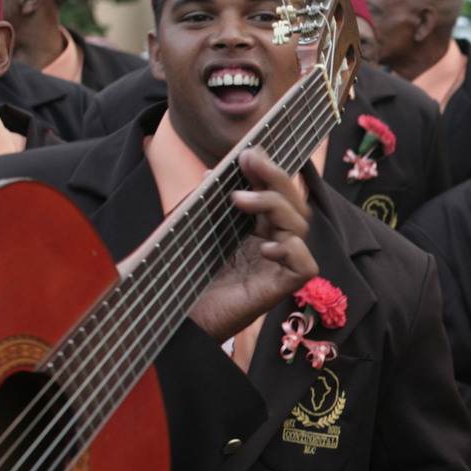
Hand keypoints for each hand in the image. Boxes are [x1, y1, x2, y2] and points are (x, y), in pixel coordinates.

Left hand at [189, 149, 317, 344]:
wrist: (165, 317)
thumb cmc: (174, 278)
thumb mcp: (188, 232)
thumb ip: (202, 203)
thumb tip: (211, 171)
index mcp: (252, 233)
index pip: (276, 196)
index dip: (269, 173)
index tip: (250, 153)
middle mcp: (268, 248)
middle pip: (294, 206)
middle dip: (276, 178)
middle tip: (251, 162)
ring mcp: (274, 269)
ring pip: (301, 228)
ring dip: (277, 206)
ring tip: (242, 200)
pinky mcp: (276, 291)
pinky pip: (305, 266)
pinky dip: (293, 250)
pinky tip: (266, 246)